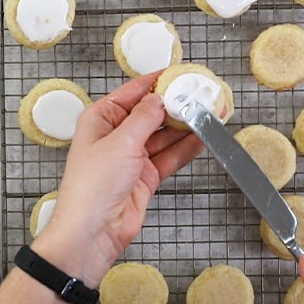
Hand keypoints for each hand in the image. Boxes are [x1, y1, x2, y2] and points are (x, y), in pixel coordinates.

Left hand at [34, 73, 203, 284]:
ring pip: (163, 135)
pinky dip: (185, 148)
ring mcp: (130, 157)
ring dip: (185, 126)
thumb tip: (159, 98)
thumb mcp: (120, 143)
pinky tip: (203, 137)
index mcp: (99, 120)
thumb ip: (144, 118)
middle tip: (203, 94)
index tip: (180, 73)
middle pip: (150, 113)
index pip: (131, 93)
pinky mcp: (144, 177)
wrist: (93, 231)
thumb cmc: (93, 185)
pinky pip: (169, 157)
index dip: (156, 82)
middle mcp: (114, 136)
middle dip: (175, 105)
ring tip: (210, 113)